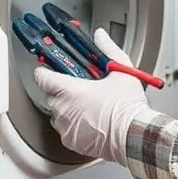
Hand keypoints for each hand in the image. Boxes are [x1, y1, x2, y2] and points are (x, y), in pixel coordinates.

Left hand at [33, 29, 150, 163]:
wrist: (134, 136)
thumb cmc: (127, 107)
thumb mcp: (120, 71)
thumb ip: (107, 50)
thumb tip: (100, 36)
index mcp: (70, 90)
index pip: (43, 77)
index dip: (44, 71)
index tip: (48, 68)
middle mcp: (64, 110)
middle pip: (50, 95)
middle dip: (60, 90)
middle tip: (78, 87)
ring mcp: (66, 127)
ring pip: (57, 114)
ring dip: (67, 109)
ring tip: (86, 106)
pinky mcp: (71, 142)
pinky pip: (65, 130)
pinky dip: (73, 125)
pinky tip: (89, 121)